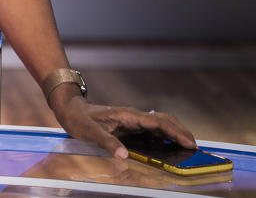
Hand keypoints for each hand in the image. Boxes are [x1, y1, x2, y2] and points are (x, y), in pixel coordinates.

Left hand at [48, 87, 196, 159]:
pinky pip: (152, 130)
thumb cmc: (79, 118)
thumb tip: (124, 156)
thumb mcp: (89, 132)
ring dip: (174, 134)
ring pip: (160, 124)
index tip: (190, 143)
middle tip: (195, 148)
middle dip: (181, 132)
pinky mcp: (130, 126)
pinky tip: (169, 149)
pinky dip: (164, 137)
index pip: (157, 122)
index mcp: (127, 115)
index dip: (175, 132)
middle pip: (164, 120)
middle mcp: (133, 116)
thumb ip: (107, 142)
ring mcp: (132, 120)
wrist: (70, 108)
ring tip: (187, 149)